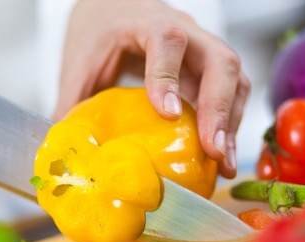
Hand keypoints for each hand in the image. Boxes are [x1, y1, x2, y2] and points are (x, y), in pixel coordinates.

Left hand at [53, 0, 249, 178]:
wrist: (115, 7)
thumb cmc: (99, 32)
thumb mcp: (79, 65)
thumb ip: (74, 104)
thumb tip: (70, 156)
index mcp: (144, 21)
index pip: (166, 39)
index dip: (168, 76)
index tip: (167, 113)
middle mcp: (184, 31)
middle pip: (219, 60)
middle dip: (218, 108)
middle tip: (212, 150)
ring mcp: (202, 49)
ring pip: (234, 78)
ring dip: (231, 123)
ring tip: (223, 164)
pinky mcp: (209, 69)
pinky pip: (232, 93)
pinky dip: (230, 125)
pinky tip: (221, 157)